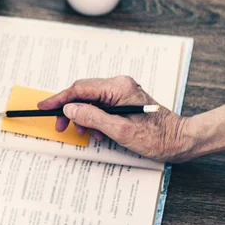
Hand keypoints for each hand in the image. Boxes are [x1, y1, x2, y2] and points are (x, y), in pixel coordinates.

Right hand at [37, 76, 193, 161]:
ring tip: (84, 133)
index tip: (43, 106)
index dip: (59, 99)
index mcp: (118, 87)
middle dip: (69, 110)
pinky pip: (100, 105)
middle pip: (83, 92)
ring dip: (82, 116)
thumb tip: (69, 109)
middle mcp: (119, 84)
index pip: (80, 89)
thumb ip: (92, 117)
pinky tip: (97, 132)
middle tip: (60, 126)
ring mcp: (122, 91)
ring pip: (90, 100)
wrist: (181, 140)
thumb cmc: (157, 137)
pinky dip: (93, 118)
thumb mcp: (121, 131)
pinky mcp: (123, 99)